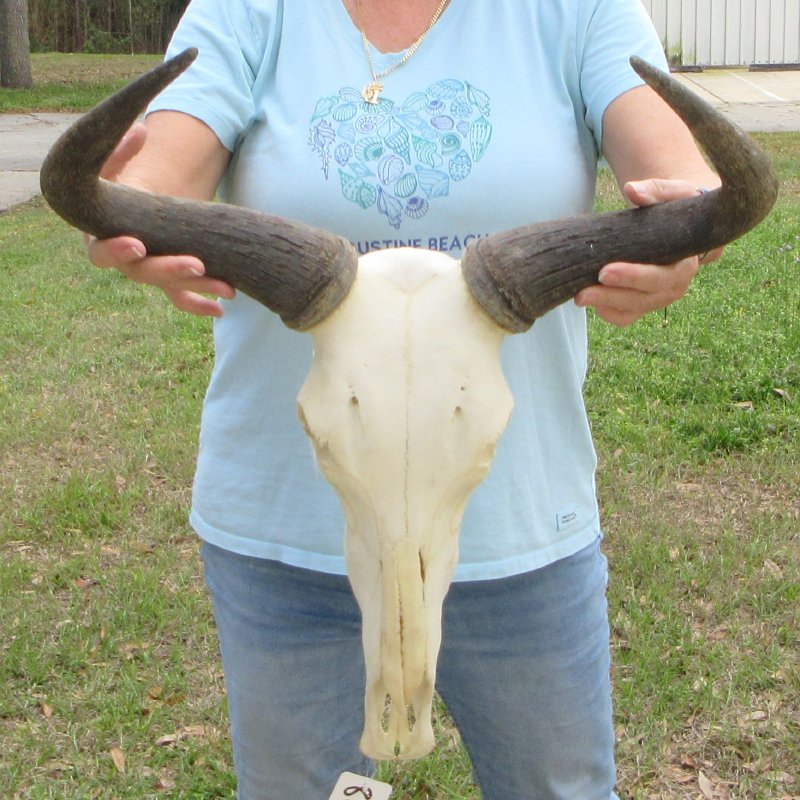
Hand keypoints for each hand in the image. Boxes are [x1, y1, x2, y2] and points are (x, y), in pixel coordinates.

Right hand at [85, 122, 234, 316]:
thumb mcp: (117, 163)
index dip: (117, 250)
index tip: (137, 244)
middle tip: (195, 264)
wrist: (133, 203)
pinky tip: (221, 309)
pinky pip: (181, 297)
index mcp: (99, 235)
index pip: (100, 251)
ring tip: (227, 288)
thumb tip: (141, 131)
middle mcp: (123, 260)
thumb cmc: (120, 181)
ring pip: (168, 286)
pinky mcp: (168, 278)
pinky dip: (200, 303)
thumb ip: (121, 149)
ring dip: (197, 287)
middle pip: (141, 274)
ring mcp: (147, 271)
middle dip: (169, 270)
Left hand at [574, 178, 721, 326]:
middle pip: (643, 299)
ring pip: (632, 310)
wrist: (680, 222)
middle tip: (582, 293)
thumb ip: (655, 190)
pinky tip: (590, 301)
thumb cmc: (676, 206)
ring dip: (605, 306)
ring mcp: (658, 297)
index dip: (634, 277)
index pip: (662, 277)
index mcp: (686, 261)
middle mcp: (675, 284)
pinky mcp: (643, 303)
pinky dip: (607, 311)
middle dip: (611, 296)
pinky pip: (625, 316)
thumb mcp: (673, 192)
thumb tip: (632, 190)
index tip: (605, 271)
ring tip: (579, 296)